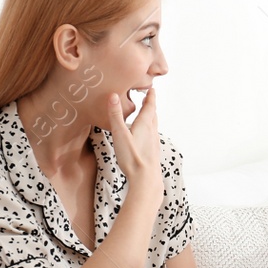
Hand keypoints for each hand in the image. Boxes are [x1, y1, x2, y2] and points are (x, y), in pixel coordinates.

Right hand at [108, 88, 162, 205]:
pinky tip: (145, 136)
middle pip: (153, 115)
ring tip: (148, 113)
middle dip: (151, 105)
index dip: (151, 96)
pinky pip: (152, 136)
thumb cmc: (132, 158)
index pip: (150, 106)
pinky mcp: (152, 152)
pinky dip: (149, 129)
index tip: (152, 88)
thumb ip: (116, 116)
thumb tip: (113, 96)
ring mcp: (153, 142)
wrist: (146, 180)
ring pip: (154, 125)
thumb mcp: (120, 134)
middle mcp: (152, 132)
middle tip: (149, 96)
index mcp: (145, 125)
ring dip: (151, 117)